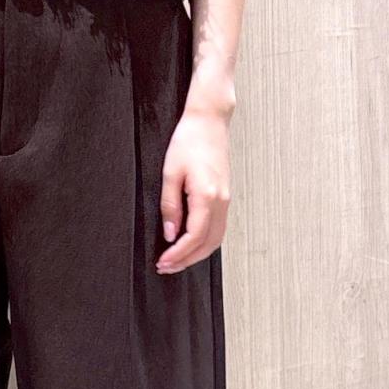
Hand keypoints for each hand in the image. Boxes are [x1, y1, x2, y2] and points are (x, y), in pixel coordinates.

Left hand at [156, 108, 230, 271]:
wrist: (209, 121)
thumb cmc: (189, 141)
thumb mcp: (170, 173)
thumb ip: (170, 206)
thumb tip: (170, 233)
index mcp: (207, 196)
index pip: (194, 237)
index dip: (178, 254)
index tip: (162, 262)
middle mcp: (221, 201)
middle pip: (208, 244)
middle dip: (187, 260)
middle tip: (166, 267)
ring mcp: (226, 200)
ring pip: (216, 239)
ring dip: (197, 253)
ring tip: (176, 260)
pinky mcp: (225, 196)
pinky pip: (218, 228)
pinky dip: (205, 242)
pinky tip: (190, 243)